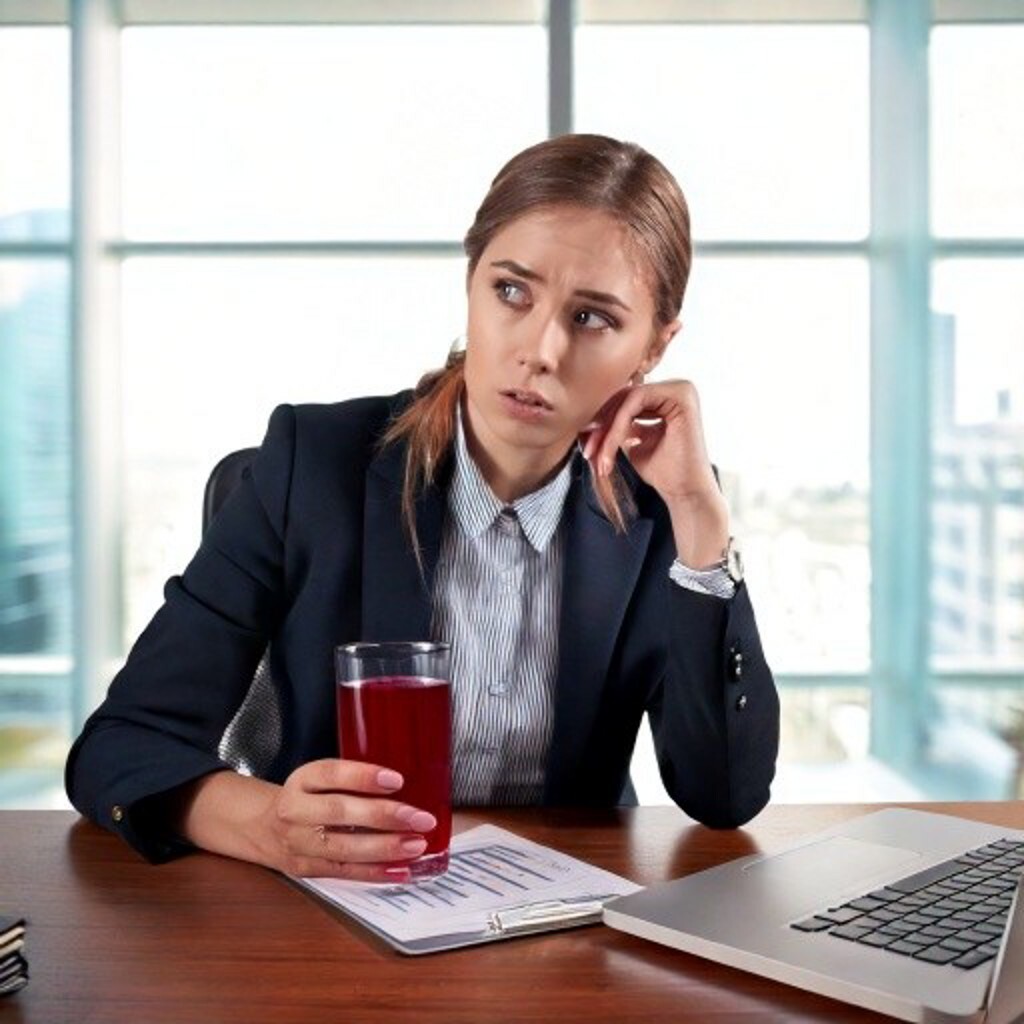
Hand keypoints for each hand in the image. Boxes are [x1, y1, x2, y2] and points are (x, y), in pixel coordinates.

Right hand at [256, 758, 437, 881]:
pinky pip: (343, 873)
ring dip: (384, 848)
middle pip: (339, 812)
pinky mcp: (305, 869)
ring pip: (342, 847)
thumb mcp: (319, 778)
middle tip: (420, 818)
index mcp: (302, 780)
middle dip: (384, 815)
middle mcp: (295, 811)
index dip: (364, 776)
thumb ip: (353, 780)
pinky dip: (374, 873)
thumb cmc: (306, 798)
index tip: (397, 780)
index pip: (332, 774)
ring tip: (415, 845)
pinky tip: (401, 870)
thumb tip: (408, 784)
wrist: (263, 827)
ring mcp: (297, 843)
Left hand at [581, 380, 729, 566]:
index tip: (586, 444)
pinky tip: (609, 451)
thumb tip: (589, 414)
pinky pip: (634, 402)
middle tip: (587, 450)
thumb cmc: (662, 472)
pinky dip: (617, 428)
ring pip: (626, 400)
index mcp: (667, 396)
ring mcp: (681, 388)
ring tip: (596, 455)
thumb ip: (618, 424)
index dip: (601, 420)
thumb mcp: (633, 441)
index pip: (624, 399)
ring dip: (607, 429)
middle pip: (624, 396)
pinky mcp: (681, 395)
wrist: (685, 493)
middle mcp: (677, 387)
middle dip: (601, 425)